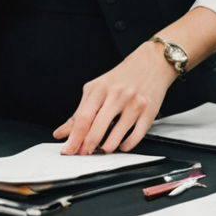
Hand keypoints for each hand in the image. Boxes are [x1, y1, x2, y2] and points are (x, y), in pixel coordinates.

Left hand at [54, 42, 177, 154]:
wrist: (152, 62)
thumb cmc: (124, 76)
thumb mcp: (98, 88)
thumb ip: (81, 111)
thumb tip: (63, 132)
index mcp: (100, 88)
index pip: (83, 117)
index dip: (74, 138)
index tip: (69, 150)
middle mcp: (117, 94)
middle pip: (97, 127)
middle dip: (87, 146)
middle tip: (83, 153)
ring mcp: (134, 103)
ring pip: (117, 134)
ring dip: (106, 148)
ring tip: (102, 149)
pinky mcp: (149, 111)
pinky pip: (136, 136)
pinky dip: (126, 145)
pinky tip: (121, 145)